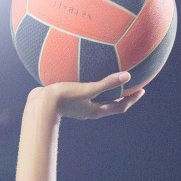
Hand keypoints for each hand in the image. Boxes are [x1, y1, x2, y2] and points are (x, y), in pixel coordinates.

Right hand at [29, 72, 143, 119]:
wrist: (39, 105)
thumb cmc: (64, 97)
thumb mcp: (88, 89)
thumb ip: (107, 83)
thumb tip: (128, 75)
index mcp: (96, 111)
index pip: (120, 107)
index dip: (132, 99)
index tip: (141, 90)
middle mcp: (89, 110)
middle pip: (111, 103)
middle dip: (121, 94)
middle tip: (130, 84)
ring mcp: (78, 106)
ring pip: (97, 98)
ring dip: (106, 90)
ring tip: (109, 77)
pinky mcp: (68, 99)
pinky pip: (84, 91)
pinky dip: (89, 83)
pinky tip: (84, 70)